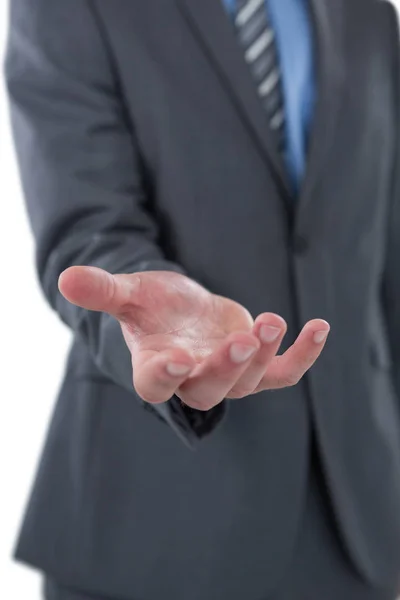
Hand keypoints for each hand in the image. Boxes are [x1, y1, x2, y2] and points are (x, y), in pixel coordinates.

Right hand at [58, 267, 329, 410]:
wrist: (183, 313)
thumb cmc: (152, 306)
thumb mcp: (129, 293)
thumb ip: (102, 290)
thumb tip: (65, 277)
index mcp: (155, 367)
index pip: (156, 385)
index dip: (165, 375)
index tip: (176, 359)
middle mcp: (192, 380)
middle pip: (210, 391)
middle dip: (228, 368)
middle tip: (243, 339)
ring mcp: (228, 376)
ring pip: (249, 382)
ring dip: (265, 353)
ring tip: (272, 319)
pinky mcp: (257, 366)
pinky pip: (283, 373)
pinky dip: (303, 355)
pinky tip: (319, 327)